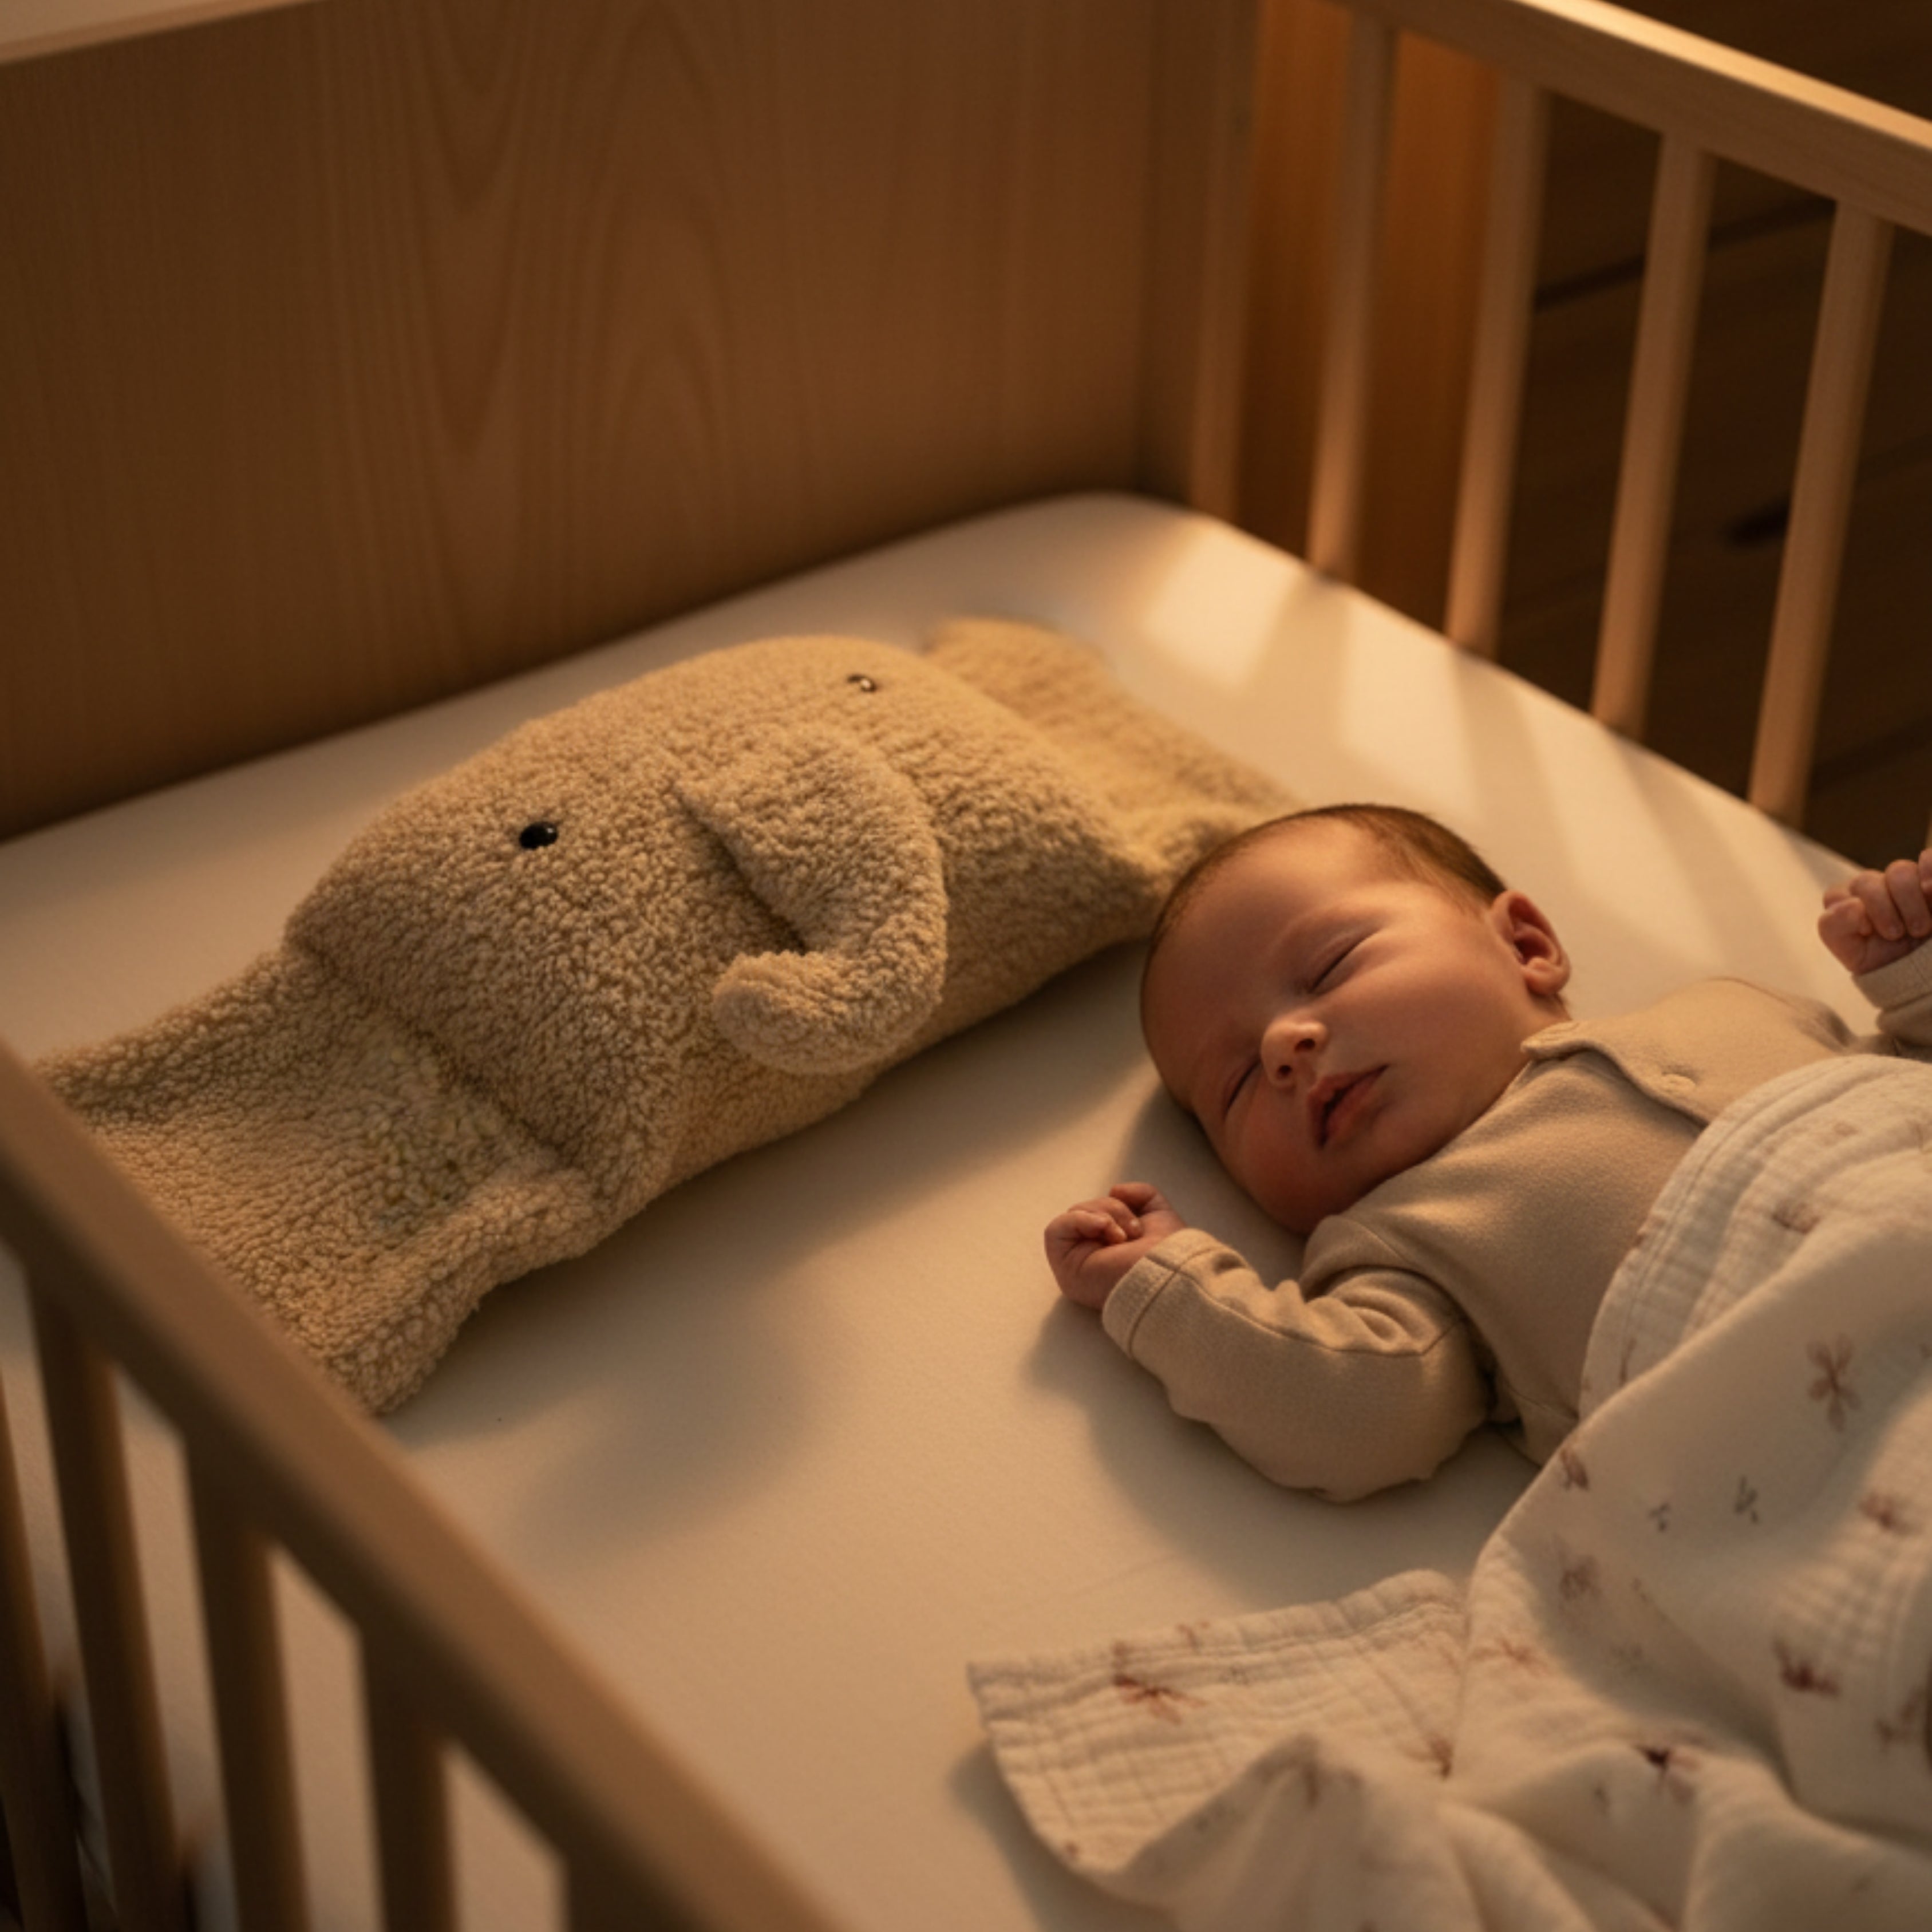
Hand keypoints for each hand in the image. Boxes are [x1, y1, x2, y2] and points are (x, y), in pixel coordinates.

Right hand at [1043, 1182, 1185, 1310]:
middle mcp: (1091, 1256)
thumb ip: (1141, 1194)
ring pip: (1075, 1214)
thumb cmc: (1168, 1254)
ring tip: (1122, 1237)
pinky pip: (1057, 1228)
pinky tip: (1103, 1229)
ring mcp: (1075, 1261)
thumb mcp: (1159, 1213)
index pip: (1102, 1213)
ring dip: (1104, 1216)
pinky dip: (1081, 1220)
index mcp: (1112, 1249)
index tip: (1139, 1227)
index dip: (1118, 1210)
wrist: (1167, 1276)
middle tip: (1134, 1232)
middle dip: (1114, 1210)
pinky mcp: (1063, 1263)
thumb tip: (1114, 1190)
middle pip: (1089, 1210)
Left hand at [1819, 849, 1931, 974]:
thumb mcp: (1852, 953)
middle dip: (1883, 911)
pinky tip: (1930, 891)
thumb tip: (1852, 905)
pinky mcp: (1927, 878)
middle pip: (1867, 881)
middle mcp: (1871, 884)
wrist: (1919, 967)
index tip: (1868, 933)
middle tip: (1897, 935)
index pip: (1836, 895)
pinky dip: (1930, 873)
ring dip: (1910, 901)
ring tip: (1920, 928)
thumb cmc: (1882, 958)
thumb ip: (1835, 928)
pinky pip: (1928, 858)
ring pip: (1899, 871)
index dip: (1854, 915)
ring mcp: (1902, 878)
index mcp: (1845, 899)